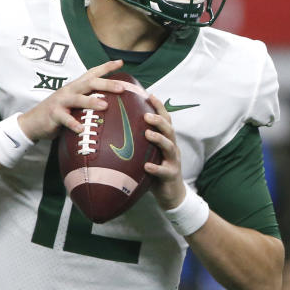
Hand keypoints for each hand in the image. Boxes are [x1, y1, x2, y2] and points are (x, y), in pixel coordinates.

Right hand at [18, 60, 124, 141]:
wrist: (32, 122)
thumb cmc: (58, 112)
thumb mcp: (74, 103)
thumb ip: (88, 100)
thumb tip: (111, 103)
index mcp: (76, 86)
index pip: (92, 73)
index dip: (106, 67)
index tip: (121, 62)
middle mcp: (69, 90)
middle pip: (89, 83)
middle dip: (107, 83)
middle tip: (122, 88)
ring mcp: (61, 101)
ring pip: (78, 99)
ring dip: (92, 101)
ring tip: (105, 106)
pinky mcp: (54, 114)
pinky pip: (65, 119)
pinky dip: (73, 124)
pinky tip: (82, 129)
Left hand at [143, 94, 185, 209]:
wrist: (171, 194)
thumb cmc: (156, 171)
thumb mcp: (149, 153)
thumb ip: (139, 142)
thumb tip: (116, 127)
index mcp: (166, 140)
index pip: (165, 119)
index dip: (159, 107)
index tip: (150, 95)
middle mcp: (172, 147)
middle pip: (169, 129)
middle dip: (159, 120)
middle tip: (146, 115)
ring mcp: (173, 161)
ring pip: (169, 146)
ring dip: (159, 139)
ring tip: (148, 134)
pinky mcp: (171, 175)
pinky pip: (164, 170)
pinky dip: (155, 168)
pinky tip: (146, 166)